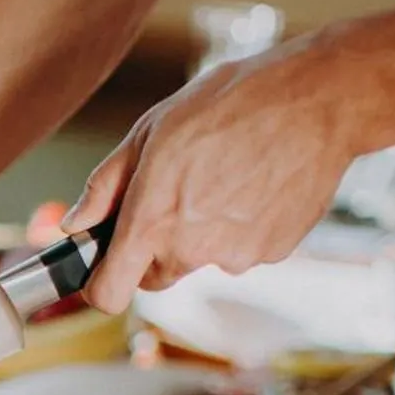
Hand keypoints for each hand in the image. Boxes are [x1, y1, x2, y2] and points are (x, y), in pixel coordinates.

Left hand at [63, 41, 362, 312]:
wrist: (319, 100)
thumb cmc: (233, 103)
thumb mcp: (151, 130)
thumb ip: (106, 186)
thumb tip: (76, 222)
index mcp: (153, 222)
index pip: (109, 293)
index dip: (100, 285)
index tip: (103, 268)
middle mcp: (192, 249)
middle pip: (154, 276)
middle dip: (153, 249)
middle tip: (175, 196)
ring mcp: (236, 256)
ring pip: (200, 260)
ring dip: (202, 233)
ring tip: (224, 176)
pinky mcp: (272, 253)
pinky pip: (241, 251)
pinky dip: (241, 228)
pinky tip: (254, 184)